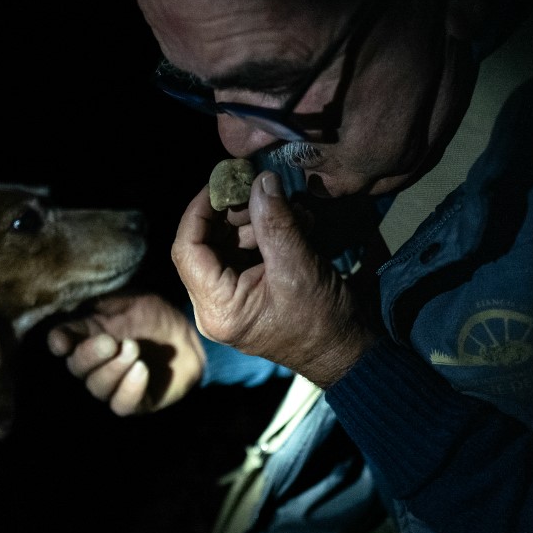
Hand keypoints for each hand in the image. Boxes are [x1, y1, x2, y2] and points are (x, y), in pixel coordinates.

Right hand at [47, 292, 204, 415]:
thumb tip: (67, 323)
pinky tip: (141, 370)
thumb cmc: (152, 314)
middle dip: (91, 355)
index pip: (62, 340)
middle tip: (110, 342)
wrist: (186, 334)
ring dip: (114, 369)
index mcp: (86, 336)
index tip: (62, 342)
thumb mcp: (125, 304)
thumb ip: (98, 311)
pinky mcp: (136, 402)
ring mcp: (113, 386)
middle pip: (77, 368)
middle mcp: (94, 365)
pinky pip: (122, 405)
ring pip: (98, 387)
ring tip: (134, 349)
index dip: (59, 342)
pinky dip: (129, 389)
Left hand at [172, 171, 376, 386]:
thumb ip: (276, 222)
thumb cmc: (322, 321)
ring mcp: (229, 301)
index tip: (223, 181)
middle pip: (205, 244)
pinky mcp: (245, 294)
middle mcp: (213, 306)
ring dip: (255, 221)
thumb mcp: (298, 267)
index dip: (199, 210)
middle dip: (233, 213)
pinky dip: (265, 235)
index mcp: (217, 307)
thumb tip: (260, 181)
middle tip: (262, 190)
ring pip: (226, 245)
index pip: (187, 249)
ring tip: (292, 209)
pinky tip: (295, 222)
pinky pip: (243, 255)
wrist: (346, 351)